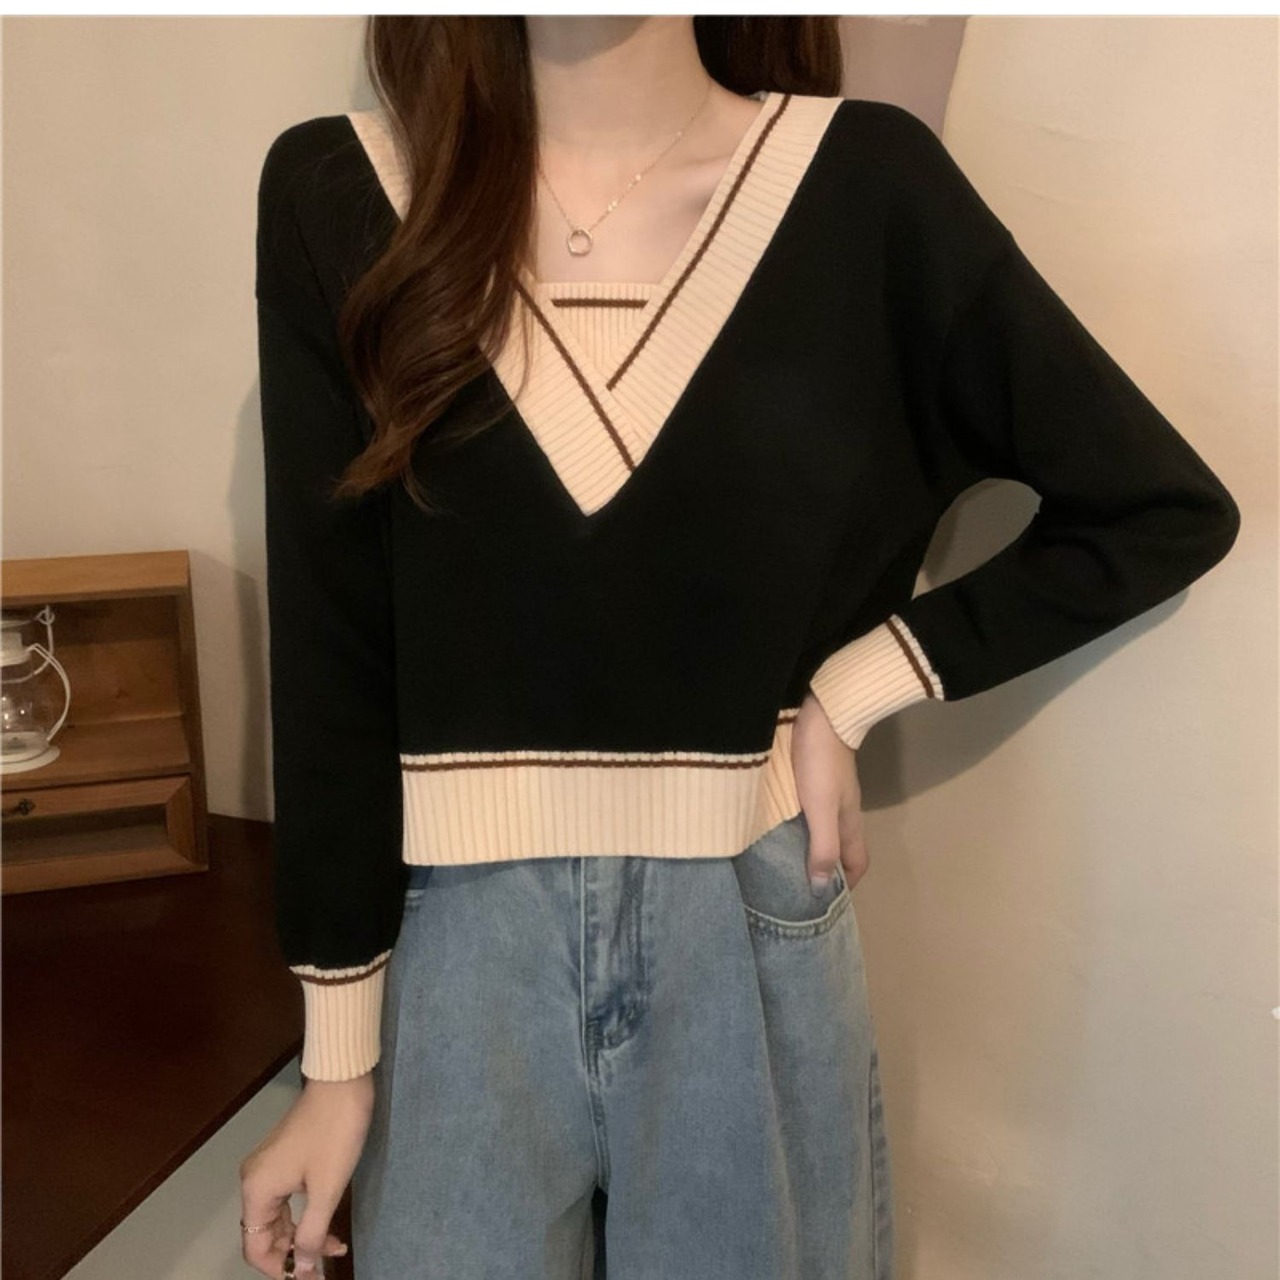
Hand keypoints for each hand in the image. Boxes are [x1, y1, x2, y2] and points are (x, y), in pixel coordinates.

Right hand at [239, 1072, 374, 1276]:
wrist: (342, 1083)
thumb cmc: (334, 1133)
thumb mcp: (326, 1189)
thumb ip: (311, 1234)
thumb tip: (300, 1269)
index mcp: (257, 1189)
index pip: (254, 1246)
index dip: (278, 1268)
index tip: (307, 1277)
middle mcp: (255, 1179)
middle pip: (265, 1233)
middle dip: (294, 1252)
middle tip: (324, 1266)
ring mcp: (269, 1166)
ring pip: (280, 1216)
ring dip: (303, 1234)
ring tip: (333, 1246)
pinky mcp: (284, 1157)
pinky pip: (288, 1198)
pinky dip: (306, 1213)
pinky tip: (327, 1223)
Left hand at [791, 690, 870, 891]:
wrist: (821, 715)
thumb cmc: (820, 764)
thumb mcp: (820, 809)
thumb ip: (823, 846)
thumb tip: (820, 888)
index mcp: (849, 822)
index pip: (857, 863)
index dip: (847, 885)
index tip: (827, 902)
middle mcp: (843, 811)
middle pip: (841, 849)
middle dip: (826, 870)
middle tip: (800, 887)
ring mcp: (829, 794)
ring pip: (824, 830)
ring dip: (811, 848)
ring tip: (786, 863)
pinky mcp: (814, 778)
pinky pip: (810, 812)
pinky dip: (800, 826)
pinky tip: (780, 827)